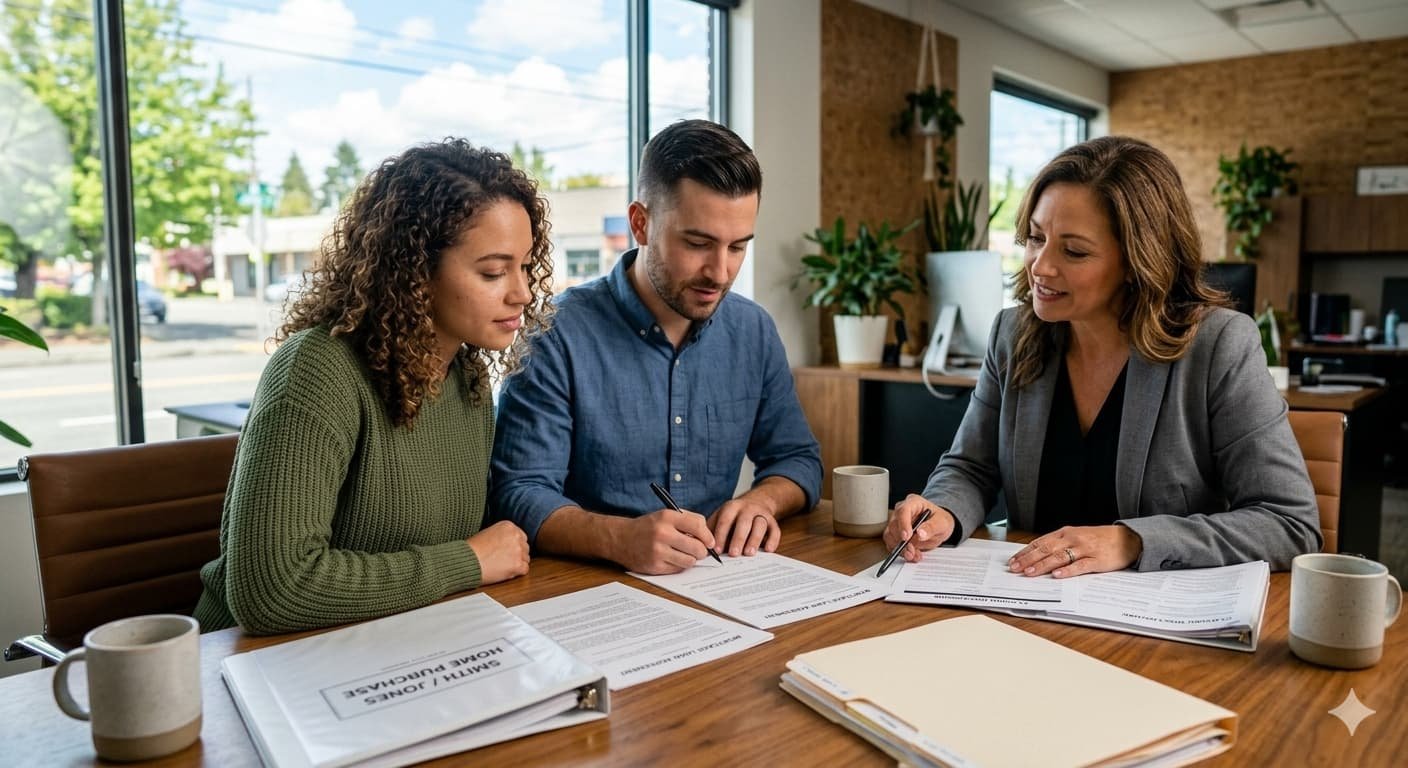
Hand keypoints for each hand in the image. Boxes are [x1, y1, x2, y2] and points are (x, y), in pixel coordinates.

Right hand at [466, 521, 530, 584]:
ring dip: (517, 563)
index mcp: (508, 526)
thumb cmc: (472, 550)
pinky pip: (524, 570)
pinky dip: (516, 573)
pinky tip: (504, 571)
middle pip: (525, 547)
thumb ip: (503, 536)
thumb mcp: (488, 533)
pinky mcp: (517, 565)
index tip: (506, 551)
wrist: (466, 561)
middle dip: (517, 555)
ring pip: (526, 559)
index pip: (520, 537)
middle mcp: (515, 536)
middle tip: (504, 560)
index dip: (513, 546)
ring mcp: (518, 550)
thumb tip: (512, 543)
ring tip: (501, 566)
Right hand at [614, 509, 716, 574]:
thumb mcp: (665, 515)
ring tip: (683, 554)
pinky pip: (678, 569)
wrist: (621, 539)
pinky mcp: (655, 566)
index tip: (710, 541)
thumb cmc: (648, 527)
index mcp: (667, 517)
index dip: (707, 535)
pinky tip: (671, 558)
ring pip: (690, 561)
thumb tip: (708, 537)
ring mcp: (658, 551)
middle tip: (699, 550)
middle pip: (697, 547)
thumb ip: (687, 521)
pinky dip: (679, 565)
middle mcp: (662, 533)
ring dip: (690, 559)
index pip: (698, 525)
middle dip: (702, 551)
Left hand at [710, 498, 780, 556]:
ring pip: (759, 525)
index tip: (717, 550)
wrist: (756, 502)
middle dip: (738, 539)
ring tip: (749, 553)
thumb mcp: (720, 517)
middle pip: (743, 523)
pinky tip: (768, 550)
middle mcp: (747, 509)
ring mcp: (761, 514)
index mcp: (731, 507)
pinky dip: (773, 540)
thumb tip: (703, 549)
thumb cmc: (733, 517)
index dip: (721, 535)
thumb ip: (712, 531)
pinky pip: (775, 530)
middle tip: (733, 554)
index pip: (725, 521)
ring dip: (754, 540)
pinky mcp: (773, 522)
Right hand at [882, 494, 956, 562]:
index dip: (903, 524)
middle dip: (902, 541)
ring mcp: (897, 522)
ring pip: (890, 535)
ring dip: (900, 548)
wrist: (938, 527)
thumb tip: (920, 533)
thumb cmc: (940, 520)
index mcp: (913, 502)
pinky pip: (891, 543)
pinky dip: (900, 552)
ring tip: (913, 555)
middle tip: (912, 551)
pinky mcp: (895, 534)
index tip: (906, 537)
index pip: (903, 510)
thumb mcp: (942, 523)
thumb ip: (932, 527)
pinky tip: (912, 555)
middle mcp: (902, 511)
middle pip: (894, 524)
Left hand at [1007, 525, 1142, 578]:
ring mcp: (1085, 549)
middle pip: (1046, 549)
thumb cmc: (1099, 539)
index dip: (1025, 552)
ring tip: (1030, 573)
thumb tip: (1037, 556)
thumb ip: (1059, 545)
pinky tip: (1057, 575)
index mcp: (1065, 533)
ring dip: (1043, 565)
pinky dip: (1068, 571)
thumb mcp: (1076, 537)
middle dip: (1028, 560)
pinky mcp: (1097, 560)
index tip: (1012, 561)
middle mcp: (1073, 539)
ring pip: (1059, 557)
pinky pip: (1080, 566)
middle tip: (1015, 568)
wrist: (1127, 539)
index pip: (1040, 542)